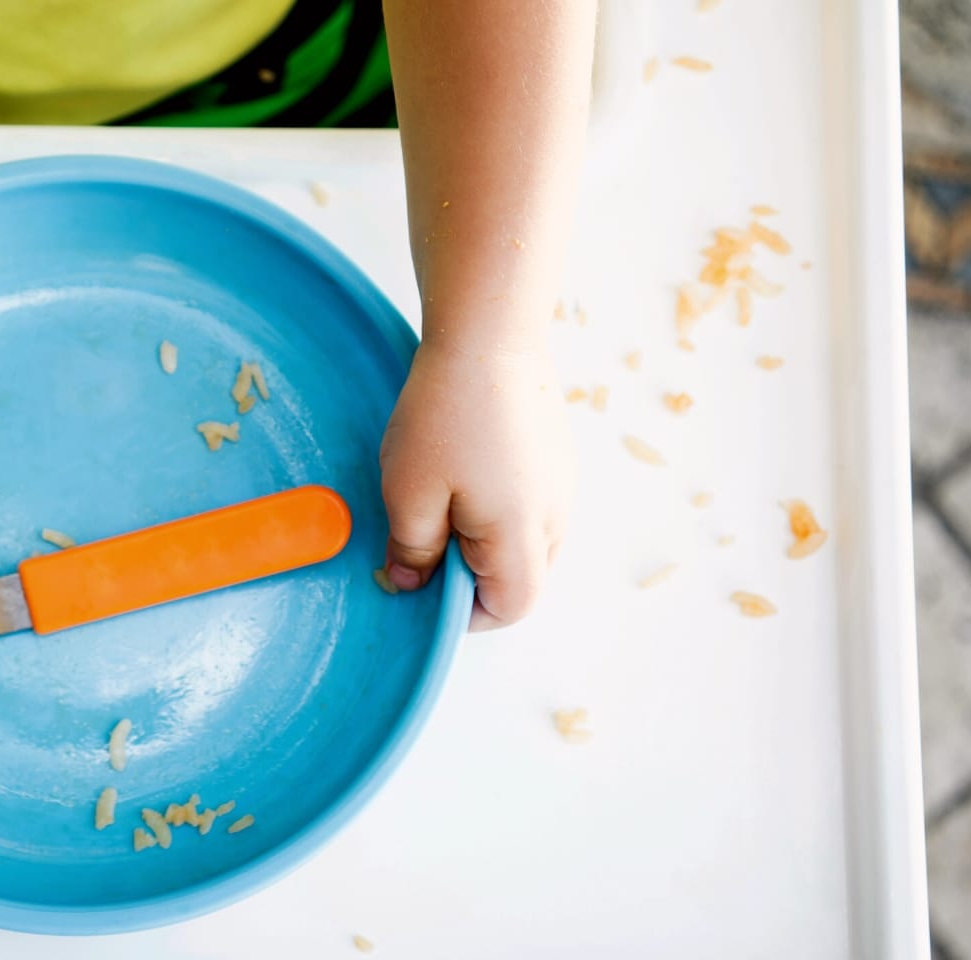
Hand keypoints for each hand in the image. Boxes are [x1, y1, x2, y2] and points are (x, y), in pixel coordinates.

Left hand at [378, 343, 574, 630]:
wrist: (489, 333)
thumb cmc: (446, 413)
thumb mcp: (409, 492)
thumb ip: (412, 550)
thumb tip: (411, 583)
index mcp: (524, 535)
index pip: (510, 607)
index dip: (465, 614)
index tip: (422, 589)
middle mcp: (555, 515)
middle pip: (523, 577)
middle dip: (472, 576)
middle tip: (424, 542)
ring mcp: (562, 482)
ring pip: (526, 540)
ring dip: (483, 539)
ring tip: (439, 498)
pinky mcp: (555, 454)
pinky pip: (529, 503)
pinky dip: (496, 506)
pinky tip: (461, 468)